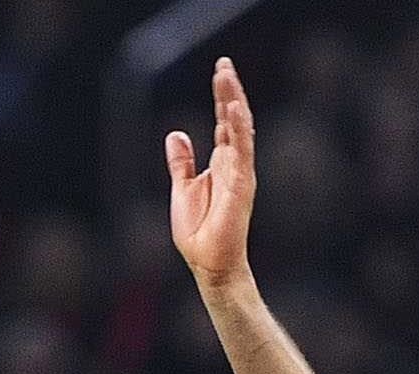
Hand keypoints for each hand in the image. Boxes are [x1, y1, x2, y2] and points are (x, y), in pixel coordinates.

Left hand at [167, 59, 256, 287]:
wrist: (208, 264)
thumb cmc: (199, 233)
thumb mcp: (182, 188)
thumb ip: (182, 162)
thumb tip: (177, 133)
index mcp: (222, 165)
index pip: (225, 123)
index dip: (222, 97)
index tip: (219, 71)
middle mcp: (235, 164)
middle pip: (234, 119)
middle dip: (229, 91)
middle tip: (224, 64)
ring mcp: (240, 173)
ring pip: (241, 129)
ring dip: (234, 101)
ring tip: (227, 75)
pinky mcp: (241, 184)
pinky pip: (242, 150)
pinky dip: (238, 128)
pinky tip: (234, 106)